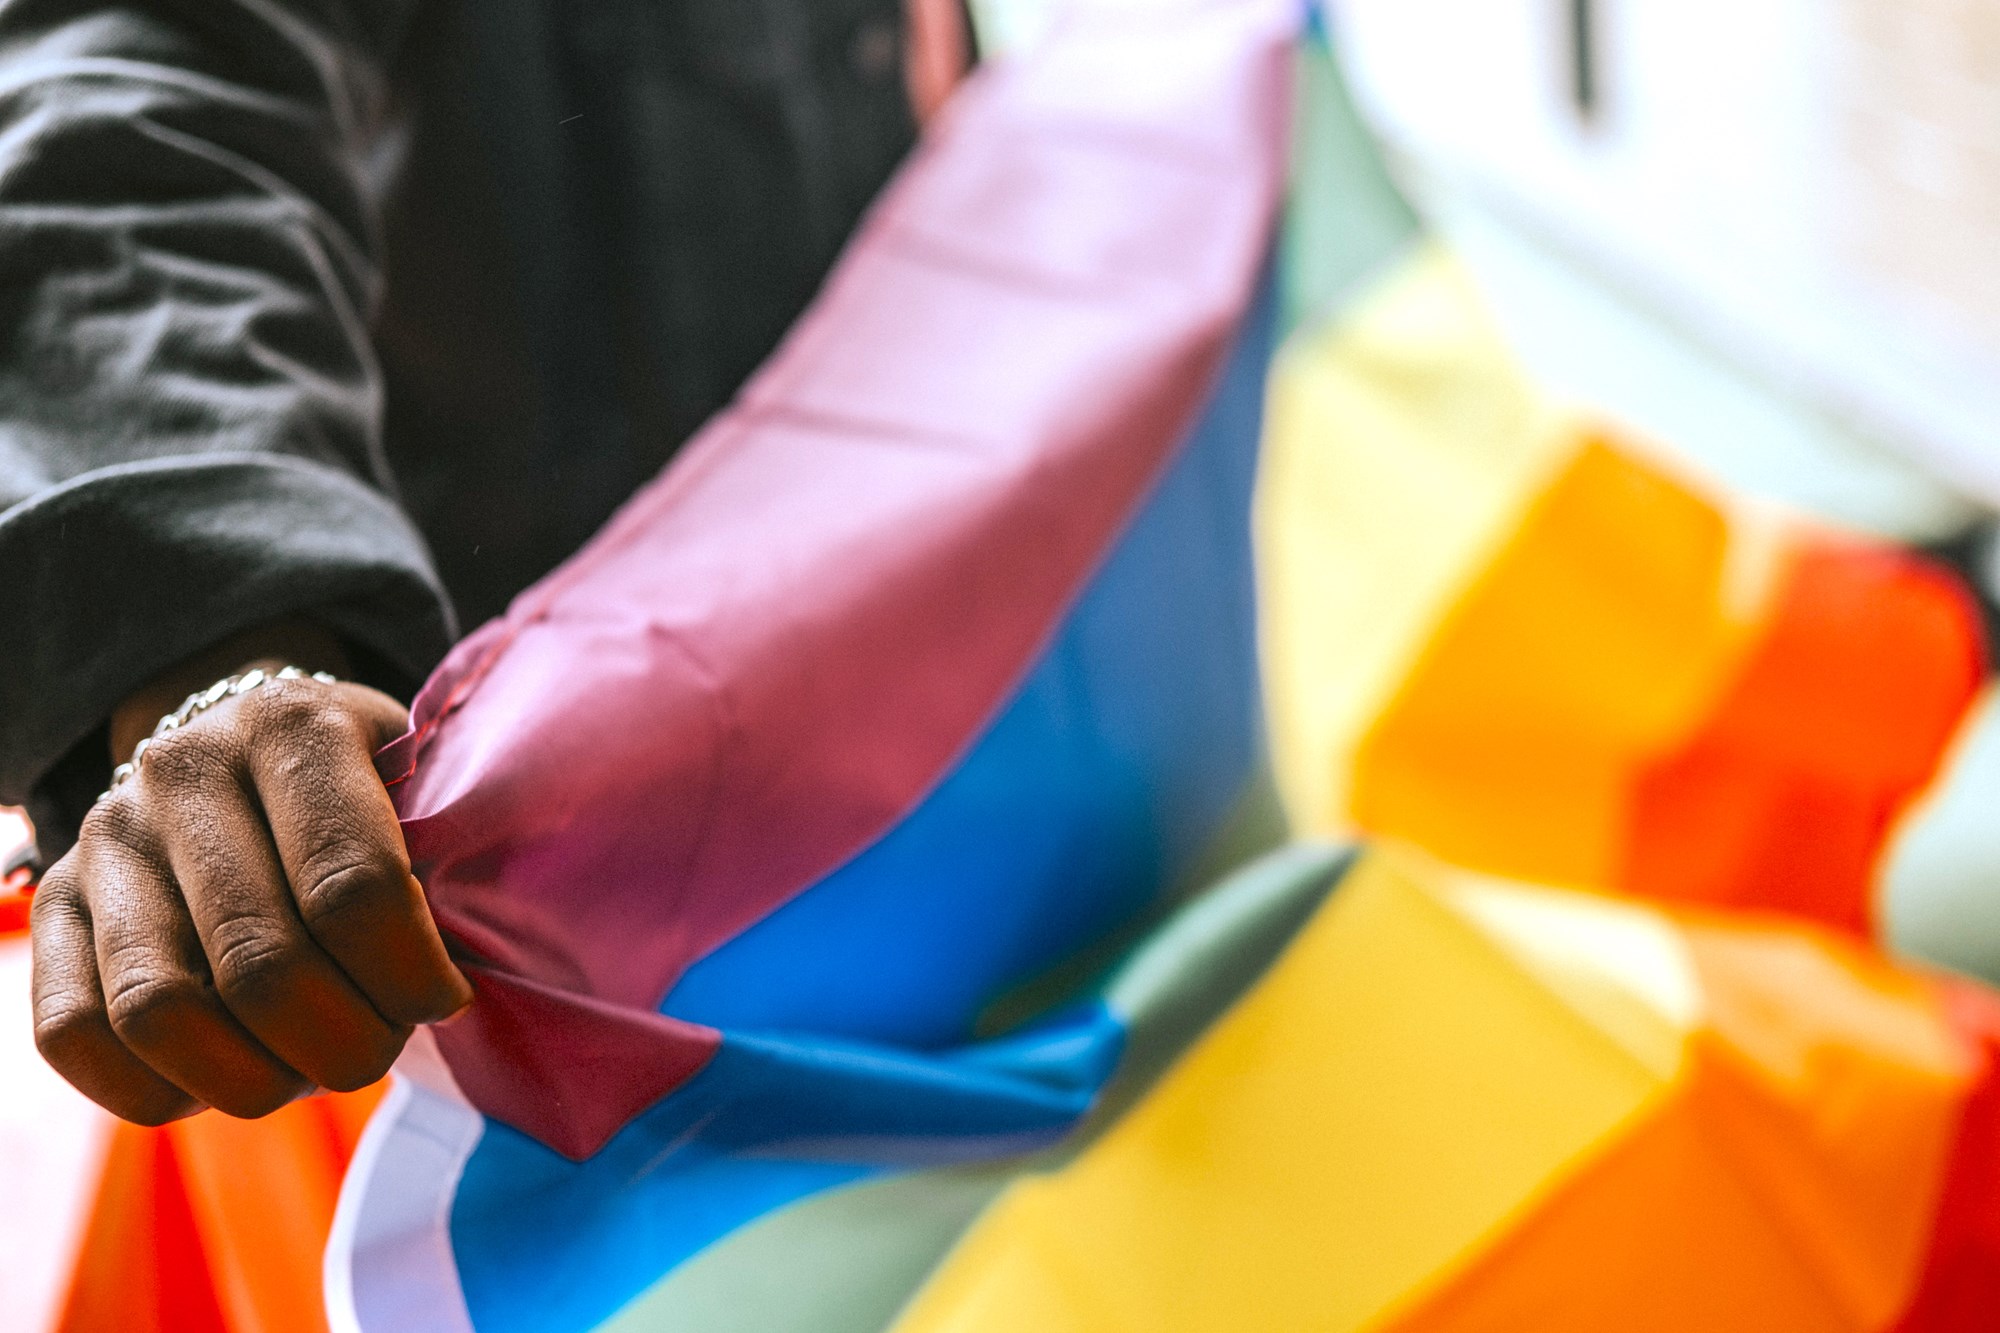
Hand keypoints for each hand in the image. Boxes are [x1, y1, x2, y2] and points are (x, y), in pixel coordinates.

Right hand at [30, 639, 471, 1124]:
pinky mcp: (48, 902)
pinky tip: (230, 1076)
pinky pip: (74, 1034)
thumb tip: (489, 968)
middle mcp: (181, 771)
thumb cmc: (364, 782)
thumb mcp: (419, 776)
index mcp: (293, 725)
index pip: (353, 885)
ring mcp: (104, 839)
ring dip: (255, 1076)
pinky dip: (159, 1088)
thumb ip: (450, 850)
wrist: (237, 736)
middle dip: (344, 1041)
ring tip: (311, 1069)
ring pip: (162, 1011)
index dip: (408, 974)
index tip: (445, 1001)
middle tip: (382, 1049)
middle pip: (262, 964)